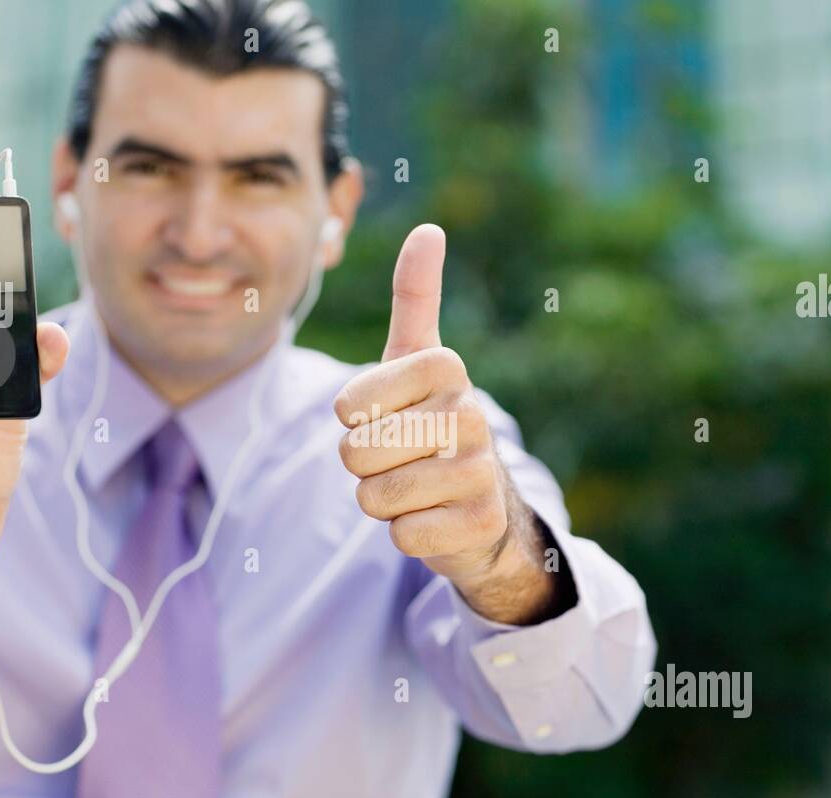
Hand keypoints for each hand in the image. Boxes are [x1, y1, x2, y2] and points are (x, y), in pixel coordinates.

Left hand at [335, 225, 557, 621]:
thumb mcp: (419, 360)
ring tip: (418, 488)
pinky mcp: (478, 524)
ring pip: (374, 498)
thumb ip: (416, 296)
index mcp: (446, 367)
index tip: (389, 414)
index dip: (354, 419)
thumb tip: (428, 228)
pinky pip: (401, 535)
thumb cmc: (432, 424)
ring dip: (383, 501)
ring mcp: (478, 472)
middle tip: (403, 459)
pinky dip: (408, 535)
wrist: (481, 504)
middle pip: (356, 454)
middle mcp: (471, 414)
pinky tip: (436, 518)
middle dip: (365, 466)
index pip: (348, 405)